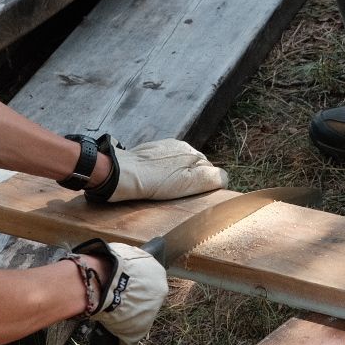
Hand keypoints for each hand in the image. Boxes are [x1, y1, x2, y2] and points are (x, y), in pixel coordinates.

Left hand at [70, 239, 168, 344]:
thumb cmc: (122, 309)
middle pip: (142, 281)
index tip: (124, 308)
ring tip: (107, 287)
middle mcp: (155, 269)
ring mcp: (139, 256)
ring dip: (122, 276)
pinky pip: (119, 259)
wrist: (106, 286)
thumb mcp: (132, 333)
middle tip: (115, 298)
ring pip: (131, 269)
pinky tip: (103, 276)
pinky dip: (112, 267)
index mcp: (161, 288)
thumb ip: (131, 339)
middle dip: (131, 289)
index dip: (136, 305)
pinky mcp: (123, 248)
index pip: (150, 298)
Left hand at [108, 139, 228, 201]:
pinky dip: (164, 174)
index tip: (196, 197)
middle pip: (198, 168)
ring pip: (182, 166)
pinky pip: (166, 164)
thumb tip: (224, 178)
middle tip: (181, 196)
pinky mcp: (151, 152)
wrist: (119, 174)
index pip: (212, 172)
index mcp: (192, 153)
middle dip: (194, 182)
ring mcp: (166, 148)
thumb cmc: (152, 182)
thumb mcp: (187, 182)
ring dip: (179, 178)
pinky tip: (155, 182)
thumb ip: (211, 177)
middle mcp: (182, 147)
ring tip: (166, 190)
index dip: (207, 187)